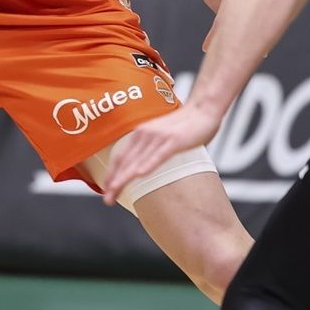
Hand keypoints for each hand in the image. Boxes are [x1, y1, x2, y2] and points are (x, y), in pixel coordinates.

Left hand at [100, 106, 222, 205]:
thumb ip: (150, 149)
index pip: (120, 156)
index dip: (111, 173)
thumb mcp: (160, 136)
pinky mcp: (174, 140)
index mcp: (140, 133)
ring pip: (138, 160)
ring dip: (124, 177)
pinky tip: (139, 175)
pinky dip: (148, 164)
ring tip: (114, 191)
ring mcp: (159, 136)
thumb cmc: (183, 125)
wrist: (203, 109)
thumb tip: (141, 167)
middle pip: (125, 161)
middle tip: (107, 200)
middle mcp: (145, 133)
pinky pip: (159, 155)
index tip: (105, 190)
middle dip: (114, 181)